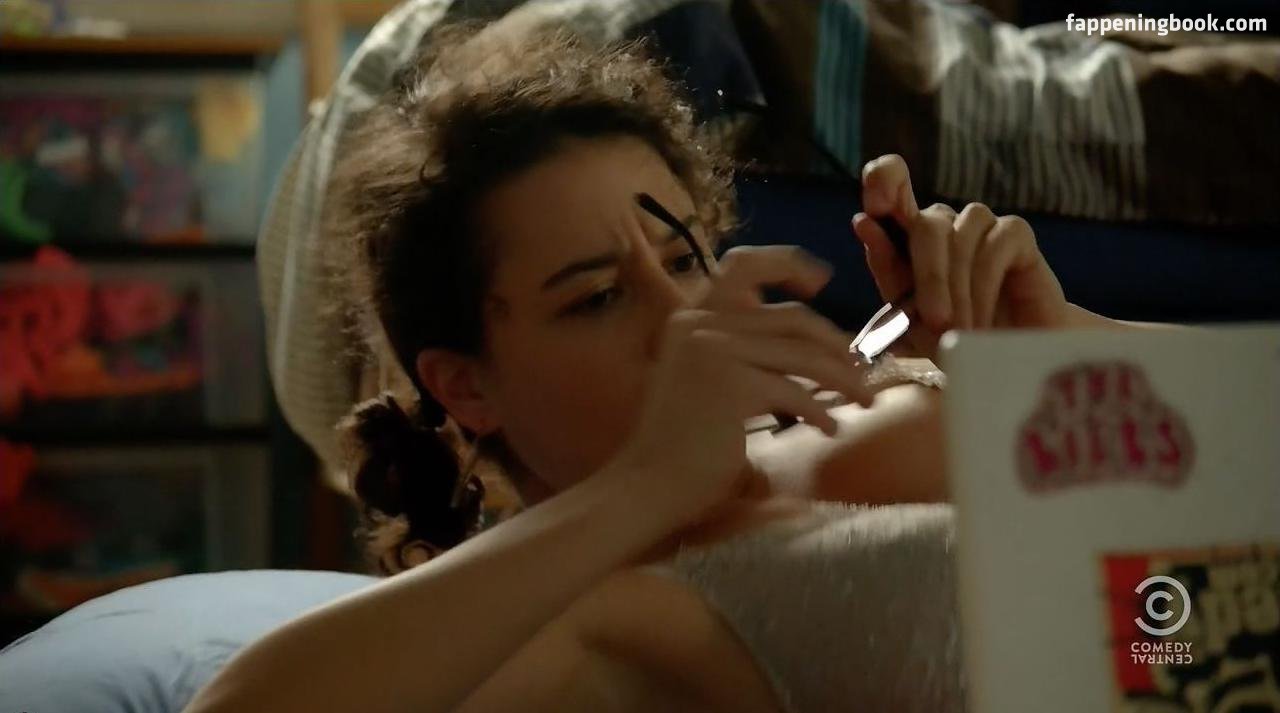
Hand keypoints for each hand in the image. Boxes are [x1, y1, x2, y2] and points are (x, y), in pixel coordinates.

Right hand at [605, 245, 874, 526]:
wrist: (648, 485)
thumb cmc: (683, 446)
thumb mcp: (714, 382)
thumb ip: (747, 353)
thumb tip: (818, 345)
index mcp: (690, 318)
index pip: (743, 266)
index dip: (787, 263)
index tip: (822, 279)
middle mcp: (699, 324)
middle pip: (791, 319)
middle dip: (835, 343)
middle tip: (861, 371)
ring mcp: (714, 351)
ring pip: (803, 355)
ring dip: (842, 378)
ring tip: (864, 400)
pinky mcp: (731, 383)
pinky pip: (795, 391)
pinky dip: (820, 411)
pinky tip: (830, 429)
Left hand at [852, 154, 1068, 359]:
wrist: (1003, 364)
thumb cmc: (951, 338)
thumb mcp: (907, 311)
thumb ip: (886, 267)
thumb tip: (861, 220)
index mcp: (907, 234)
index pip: (890, 181)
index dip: (883, 180)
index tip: (876, 206)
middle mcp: (943, 222)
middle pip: (927, 225)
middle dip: (929, 278)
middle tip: (937, 323)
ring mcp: (980, 224)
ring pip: (960, 237)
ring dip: (958, 289)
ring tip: (962, 330)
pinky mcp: (1016, 233)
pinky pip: (995, 245)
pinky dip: (984, 287)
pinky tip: (983, 320)